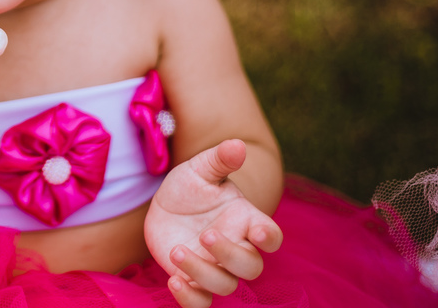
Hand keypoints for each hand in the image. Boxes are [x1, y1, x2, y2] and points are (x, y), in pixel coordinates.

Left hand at [144, 139, 282, 307]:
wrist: (166, 206)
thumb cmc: (191, 186)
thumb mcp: (200, 169)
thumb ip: (219, 160)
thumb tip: (237, 145)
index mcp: (245, 220)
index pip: (271, 237)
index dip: (269, 238)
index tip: (257, 231)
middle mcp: (235, 247)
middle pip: (250, 267)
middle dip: (230, 255)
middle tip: (205, 235)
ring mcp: (215, 267)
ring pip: (226, 285)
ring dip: (203, 273)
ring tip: (177, 250)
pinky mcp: (194, 281)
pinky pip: (201, 303)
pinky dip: (190, 298)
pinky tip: (174, 281)